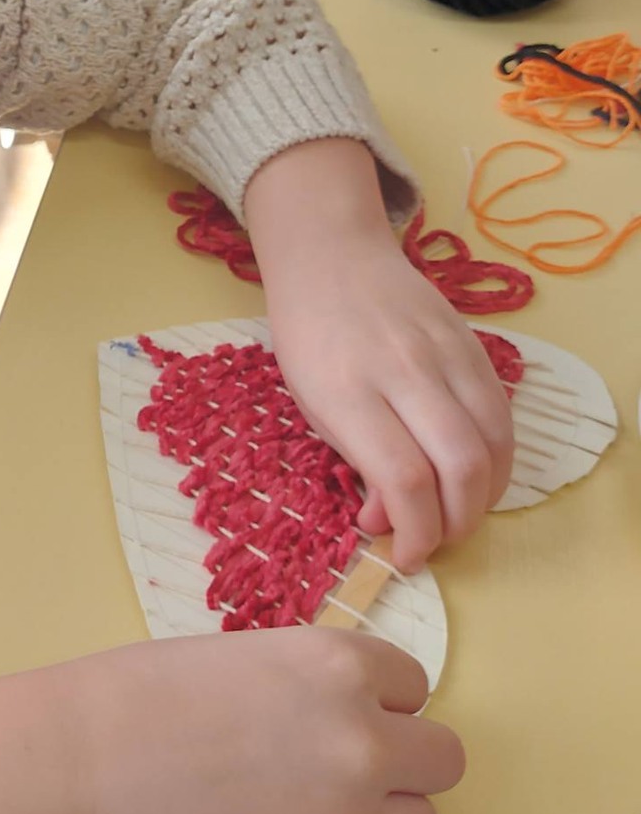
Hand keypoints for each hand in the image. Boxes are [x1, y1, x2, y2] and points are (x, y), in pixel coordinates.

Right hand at [76, 629, 463, 813]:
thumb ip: (324, 684)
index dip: (376, 701)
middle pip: (443, 760)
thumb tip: (373, 717)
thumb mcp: (255, 655)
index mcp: (343, 667)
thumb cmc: (152, 697)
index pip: (416, 687)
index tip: (330, 715)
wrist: (90, 771)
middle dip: (398, 761)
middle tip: (334, 767)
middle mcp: (365, 742)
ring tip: (305, 810)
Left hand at [246, 141, 513, 575]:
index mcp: (348, 389)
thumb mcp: (313, 405)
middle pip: (462, 466)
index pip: (405, 477)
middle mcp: (403, 369)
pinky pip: (503, 414)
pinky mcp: (474, 344)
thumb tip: (397, 521)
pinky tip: (475, 476)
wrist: (332, 257)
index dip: (415, 532)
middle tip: (436, 540)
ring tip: (457, 514)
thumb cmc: (309, 337)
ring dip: (486, 497)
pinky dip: (498, 459)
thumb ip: (359, 463)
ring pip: (496, 443)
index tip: (405, 556)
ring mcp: (445, 353)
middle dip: (458, 523)